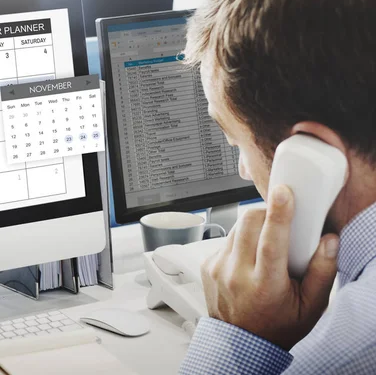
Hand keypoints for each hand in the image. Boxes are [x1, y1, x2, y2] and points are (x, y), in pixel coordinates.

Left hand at [201, 185, 339, 349]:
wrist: (240, 343)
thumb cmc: (277, 326)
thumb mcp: (310, 307)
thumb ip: (322, 273)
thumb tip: (328, 241)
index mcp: (265, 285)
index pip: (270, 241)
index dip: (278, 213)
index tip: (284, 193)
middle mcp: (237, 275)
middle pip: (248, 223)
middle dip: (266, 212)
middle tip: (278, 220)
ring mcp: (218, 269)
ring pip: (236, 227)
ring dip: (253, 227)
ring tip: (265, 245)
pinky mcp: (208, 265)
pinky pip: (226, 239)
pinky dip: (240, 240)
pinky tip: (249, 258)